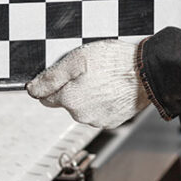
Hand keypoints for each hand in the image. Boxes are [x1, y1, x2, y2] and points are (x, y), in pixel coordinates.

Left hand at [26, 40, 149, 128]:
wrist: (147, 72)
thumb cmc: (114, 62)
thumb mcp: (76, 60)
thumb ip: (51, 77)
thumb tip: (32, 89)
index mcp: (70, 100)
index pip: (45, 96)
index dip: (52, 82)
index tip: (63, 73)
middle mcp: (81, 115)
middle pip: (64, 102)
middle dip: (69, 88)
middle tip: (86, 71)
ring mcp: (98, 120)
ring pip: (81, 107)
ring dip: (86, 94)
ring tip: (101, 78)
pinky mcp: (112, 121)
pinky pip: (98, 111)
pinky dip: (100, 100)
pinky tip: (109, 87)